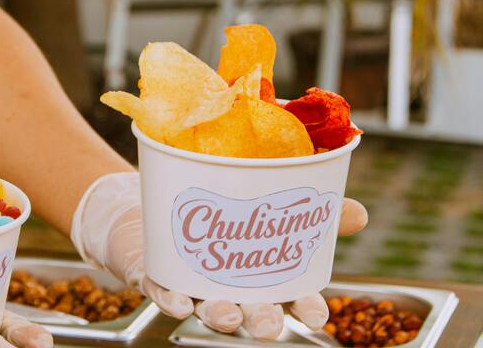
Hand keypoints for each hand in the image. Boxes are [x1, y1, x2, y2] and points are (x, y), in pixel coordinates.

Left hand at [71, 173, 366, 340]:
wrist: (159, 197)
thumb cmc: (225, 212)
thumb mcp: (270, 204)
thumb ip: (316, 213)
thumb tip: (360, 213)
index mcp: (263, 274)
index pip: (292, 299)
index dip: (305, 308)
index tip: (316, 313)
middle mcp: (231, 285)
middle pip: (251, 311)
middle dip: (262, 319)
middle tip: (270, 320)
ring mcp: (192, 280)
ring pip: (208, 306)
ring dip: (219, 314)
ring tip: (227, 313)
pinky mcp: (157, 271)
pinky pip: (162, 288)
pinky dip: (169, 297)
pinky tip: (177, 302)